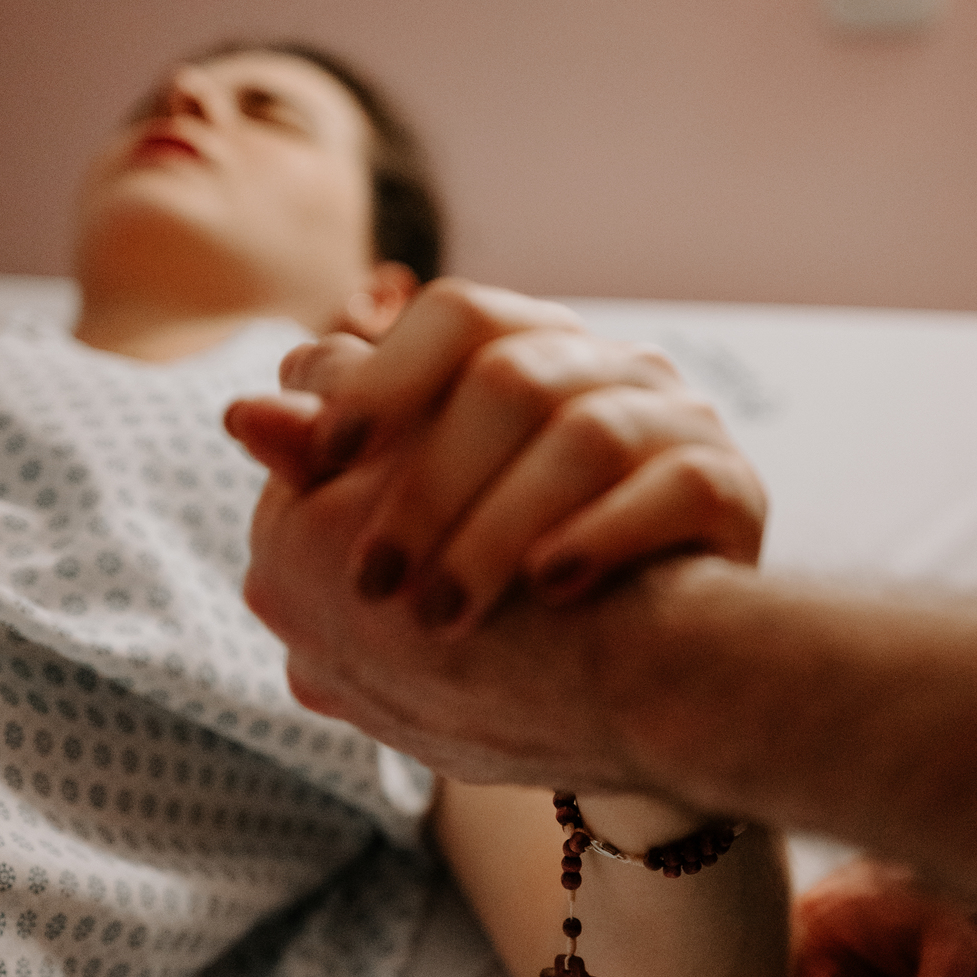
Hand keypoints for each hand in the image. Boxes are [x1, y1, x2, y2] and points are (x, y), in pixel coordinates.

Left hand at [227, 278, 765, 633]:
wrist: (650, 660)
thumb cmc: (515, 577)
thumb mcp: (421, 517)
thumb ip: (345, 464)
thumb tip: (242, 415)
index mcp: (533, 349)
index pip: (456, 317)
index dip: (383, 381)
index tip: (315, 465)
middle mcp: (613, 365)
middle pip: (514, 378)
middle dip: (431, 486)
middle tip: (370, 586)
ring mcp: (682, 418)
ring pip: (591, 432)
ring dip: (502, 529)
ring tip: (442, 616)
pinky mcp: (735, 486)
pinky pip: (676, 487)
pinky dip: (603, 536)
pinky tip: (547, 593)